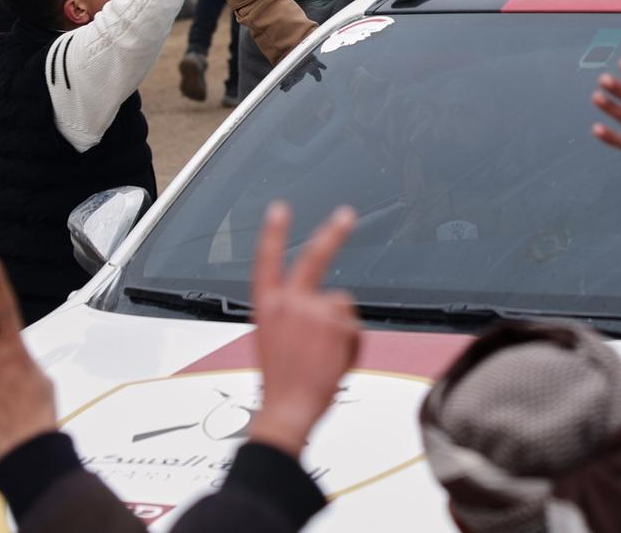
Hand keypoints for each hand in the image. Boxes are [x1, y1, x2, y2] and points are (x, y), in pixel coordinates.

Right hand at [246, 202, 360, 459]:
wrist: (286, 410)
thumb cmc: (282, 384)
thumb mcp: (274, 342)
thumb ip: (292, 317)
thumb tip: (320, 306)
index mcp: (265, 307)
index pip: (266, 261)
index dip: (274, 233)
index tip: (279, 210)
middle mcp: (288, 302)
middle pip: (314, 258)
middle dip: (332, 233)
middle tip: (346, 214)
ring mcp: (313, 310)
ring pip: (341, 304)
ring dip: (341, 326)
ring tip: (324, 356)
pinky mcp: (336, 321)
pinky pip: (354, 323)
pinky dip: (351, 340)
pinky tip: (334, 359)